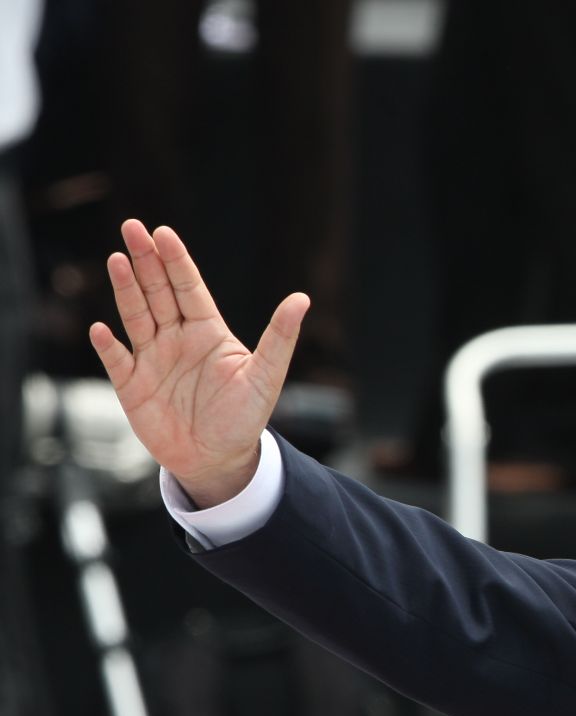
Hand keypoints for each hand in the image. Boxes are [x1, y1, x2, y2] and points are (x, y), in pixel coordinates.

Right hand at [88, 220, 308, 507]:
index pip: (188, 288)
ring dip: (126, 289)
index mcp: (208, 332)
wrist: (219, 459)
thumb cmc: (244, 417)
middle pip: (158, 292)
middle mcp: (177, 339)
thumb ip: (280, 338)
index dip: (176, 261)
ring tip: (117, 259)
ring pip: (136, 316)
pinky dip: (109, 346)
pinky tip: (103, 329)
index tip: (163, 233)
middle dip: (146, 261)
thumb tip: (302, 299)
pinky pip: (117, 361)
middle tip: (132, 227)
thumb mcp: (266, 376)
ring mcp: (152, 360)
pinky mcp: (132, 387)